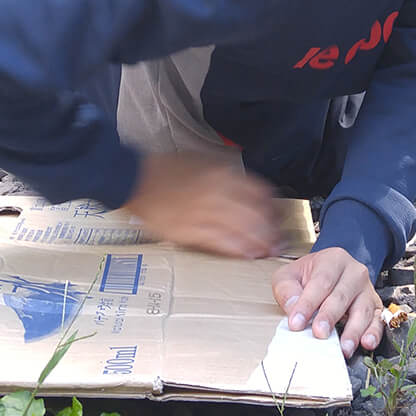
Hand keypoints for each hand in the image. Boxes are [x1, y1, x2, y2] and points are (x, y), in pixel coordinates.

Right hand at [121, 151, 285, 258]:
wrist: (137, 179)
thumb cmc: (167, 169)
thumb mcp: (202, 160)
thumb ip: (225, 173)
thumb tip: (246, 187)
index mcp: (223, 175)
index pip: (260, 194)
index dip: (273, 209)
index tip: (278, 218)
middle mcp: (219, 194)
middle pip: (256, 216)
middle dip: (271, 231)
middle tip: (278, 242)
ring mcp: (205, 214)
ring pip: (242, 232)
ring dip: (259, 244)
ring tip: (267, 252)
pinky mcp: (191, 231)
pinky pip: (221, 243)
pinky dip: (237, 250)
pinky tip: (246, 255)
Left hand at [271, 247, 383, 359]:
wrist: (327, 276)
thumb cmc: (309, 277)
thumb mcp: (289, 276)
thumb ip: (287, 290)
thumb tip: (292, 308)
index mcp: (333, 260)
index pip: (321, 281)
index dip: (308, 303)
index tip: (296, 322)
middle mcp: (354, 273)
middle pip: (342, 296)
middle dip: (329, 316)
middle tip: (319, 333)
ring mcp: (367, 290)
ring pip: (362, 310)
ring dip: (353, 331)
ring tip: (343, 347)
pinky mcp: (375, 307)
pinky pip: (378, 321)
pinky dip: (374, 333)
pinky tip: (367, 343)